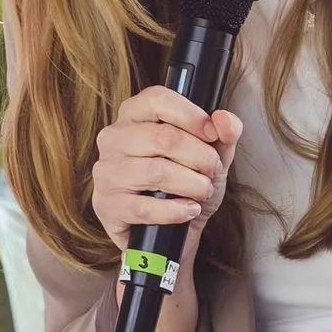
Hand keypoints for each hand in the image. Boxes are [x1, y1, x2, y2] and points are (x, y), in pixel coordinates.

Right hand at [90, 86, 242, 252]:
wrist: (167, 232)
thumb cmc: (184, 183)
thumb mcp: (210, 155)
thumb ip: (223, 134)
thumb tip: (225, 120)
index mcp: (134, 114)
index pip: (158, 99)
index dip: (191, 115)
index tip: (212, 134)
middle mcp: (113, 137)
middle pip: (163, 137)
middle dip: (200, 157)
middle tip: (212, 171)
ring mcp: (106, 171)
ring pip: (157, 172)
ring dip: (192, 185)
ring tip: (202, 192)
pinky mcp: (106, 204)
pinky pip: (145, 207)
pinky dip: (175, 211)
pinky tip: (187, 210)